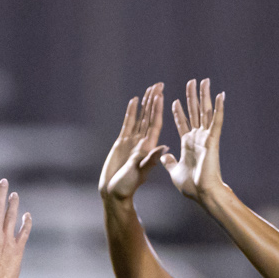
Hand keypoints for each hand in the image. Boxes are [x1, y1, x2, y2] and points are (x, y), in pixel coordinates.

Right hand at [98, 83, 166, 202]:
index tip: (162, 95)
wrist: (114, 193)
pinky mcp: (121, 143)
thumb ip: (150, 159)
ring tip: (149, 88)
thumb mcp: (140, 172)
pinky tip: (134, 101)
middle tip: (159, 84)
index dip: (158, 109)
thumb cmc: (127, 186)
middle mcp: (142, 142)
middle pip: (149, 116)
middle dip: (154, 100)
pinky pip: (128, 124)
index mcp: (148, 147)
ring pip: (140, 118)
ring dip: (145, 103)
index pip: (155, 123)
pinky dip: (132, 112)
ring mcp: (132, 142)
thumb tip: (164, 147)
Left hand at [161, 78, 226, 204]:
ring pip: (205, 112)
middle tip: (191, 81)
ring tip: (204, 81)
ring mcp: (206, 137)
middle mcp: (197, 137)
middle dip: (192, 97)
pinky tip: (220, 95)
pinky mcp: (213, 140)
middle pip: (195, 112)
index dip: (179, 112)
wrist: (202, 193)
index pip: (182, 123)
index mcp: (187, 144)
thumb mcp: (174, 171)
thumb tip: (164, 155)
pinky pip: (216, 121)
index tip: (173, 100)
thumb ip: (169, 161)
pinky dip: (219, 108)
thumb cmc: (191, 186)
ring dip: (205, 96)